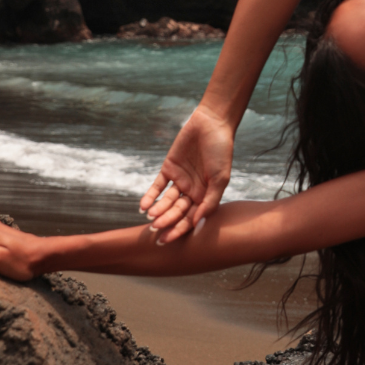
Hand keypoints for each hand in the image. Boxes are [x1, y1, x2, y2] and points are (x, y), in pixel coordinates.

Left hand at [138, 104, 235, 242]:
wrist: (211, 124)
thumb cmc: (221, 151)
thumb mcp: (220, 178)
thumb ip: (210, 201)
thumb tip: (197, 223)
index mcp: (205, 196)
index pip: (190, 218)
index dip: (179, 230)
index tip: (168, 240)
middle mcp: (192, 191)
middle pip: (176, 211)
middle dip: (166, 221)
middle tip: (156, 230)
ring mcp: (180, 180)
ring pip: (166, 201)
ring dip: (158, 210)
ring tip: (151, 216)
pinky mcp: (169, 168)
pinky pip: (158, 186)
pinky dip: (150, 196)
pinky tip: (143, 206)